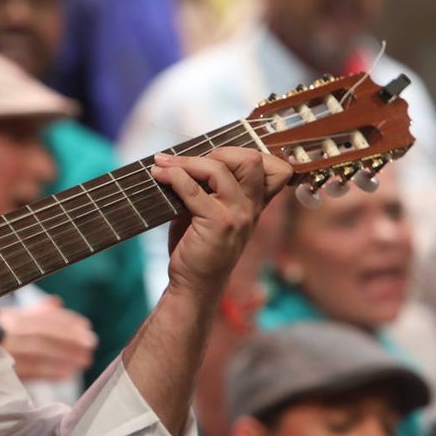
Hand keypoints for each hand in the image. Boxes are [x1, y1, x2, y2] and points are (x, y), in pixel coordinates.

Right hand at [0, 295, 96, 380]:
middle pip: (41, 335)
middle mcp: (7, 335)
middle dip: (68, 338)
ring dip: (64, 356)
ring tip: (84, 360)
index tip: (85, 326)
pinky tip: (68, 373)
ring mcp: (5, 353)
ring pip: (38, 353)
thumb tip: (56, 303)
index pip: (41, 319)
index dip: (65, 322)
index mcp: (10, 320)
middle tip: (90, 343)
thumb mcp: (10, 319)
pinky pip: (31, 372)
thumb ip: (35, 312)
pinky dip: (51, 372)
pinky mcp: (5, 373)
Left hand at [152, 149, 291, 297]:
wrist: (195, 285)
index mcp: (254, 203)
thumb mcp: (210, 212)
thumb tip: (182, 157)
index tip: (217, 155)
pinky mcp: (217, 224)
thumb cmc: (198, 247)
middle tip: (189, 160)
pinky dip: (175, 177)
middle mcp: (251, 207)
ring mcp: (237, 215)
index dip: (250, 153)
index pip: (276, 168)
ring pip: (220, 169)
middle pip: (251, 159)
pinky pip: (194, 189)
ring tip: (163, 164)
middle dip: (219, 151)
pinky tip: (160, 176)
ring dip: (187, 161)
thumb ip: (209, 187)